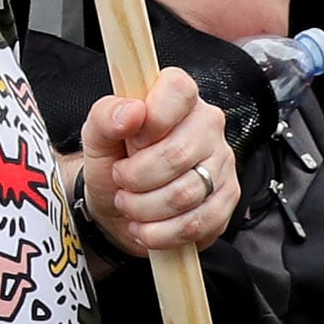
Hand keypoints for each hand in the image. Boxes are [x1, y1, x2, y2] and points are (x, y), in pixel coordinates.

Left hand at [75, 73, 235, 258]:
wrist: (118, 206)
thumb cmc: (114, 162)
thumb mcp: (97, 137)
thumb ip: (105, 117)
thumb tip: (130, 112)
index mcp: (178, 99)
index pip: (178, 90)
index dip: (151, 119)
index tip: (131, 140)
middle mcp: (208, 126)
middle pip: (178, 154)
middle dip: (136, 177)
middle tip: (121, 181)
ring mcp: (223, 164)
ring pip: (186, 194)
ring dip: (144, 208)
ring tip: (129, 204)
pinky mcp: (226, 201)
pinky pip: (197, 223)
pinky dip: (161, 233)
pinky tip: (145, 227)